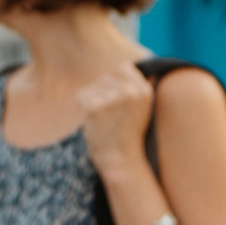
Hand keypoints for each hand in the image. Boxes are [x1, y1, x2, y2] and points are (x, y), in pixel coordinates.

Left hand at [77, 61, 156, 181]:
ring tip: (103, 119)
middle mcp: (131, 91)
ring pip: (92, 85)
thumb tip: (125, 65)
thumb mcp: (141, 108)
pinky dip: (81, 106)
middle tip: (109, 114)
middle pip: (106, 77)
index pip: (124, 68)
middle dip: (103, 92)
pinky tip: (92, 120)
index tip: (117, 101)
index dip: (117, 82)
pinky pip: (81, 95)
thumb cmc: (127, 133)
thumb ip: (136, 86)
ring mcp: (112, 99)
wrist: (120, 159)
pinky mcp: (94, 107)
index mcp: (145, 91)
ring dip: (92, 99)